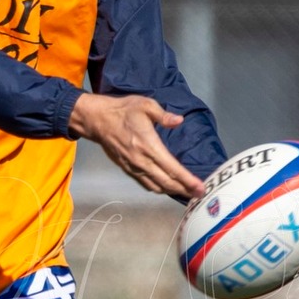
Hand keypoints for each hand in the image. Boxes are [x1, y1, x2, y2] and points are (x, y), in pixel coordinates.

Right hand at [67, 93, 203, 199]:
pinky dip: (159, 188)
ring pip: (156, 186)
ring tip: (187, 192)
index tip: (200, 187)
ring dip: (173, 191)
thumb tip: (179, 121)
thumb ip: (163, 115)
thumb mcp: (145, 105)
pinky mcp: (127, 169)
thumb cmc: (123, 110)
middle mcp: (141, 160)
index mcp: (149, 145)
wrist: (98, 119)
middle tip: (200, 194)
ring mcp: (133, 167)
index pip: (172, 168)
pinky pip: (146, 184)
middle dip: (185, 190)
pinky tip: (167, 187)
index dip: (187, 180)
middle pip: (167, 182)